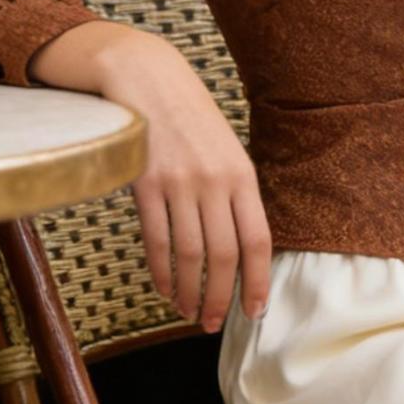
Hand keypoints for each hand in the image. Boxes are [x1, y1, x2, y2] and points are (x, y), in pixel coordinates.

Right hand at [94, 39, 273, 332]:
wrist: (148, 79)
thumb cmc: (191, 121)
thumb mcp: (227, 150)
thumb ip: (236, 195)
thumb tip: (243, 252)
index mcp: (242, 175)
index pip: (258, 240)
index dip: (258, 281)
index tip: (255, 311)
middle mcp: (214, 181)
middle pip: (223, 256)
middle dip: (220, 298)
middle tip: (214, 324)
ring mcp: (179, 183)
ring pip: (189, 256)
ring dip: (190, 293)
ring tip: (190, 313)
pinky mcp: (145, 184)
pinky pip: (157, 241)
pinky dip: (161, 273)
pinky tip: (166, 289)